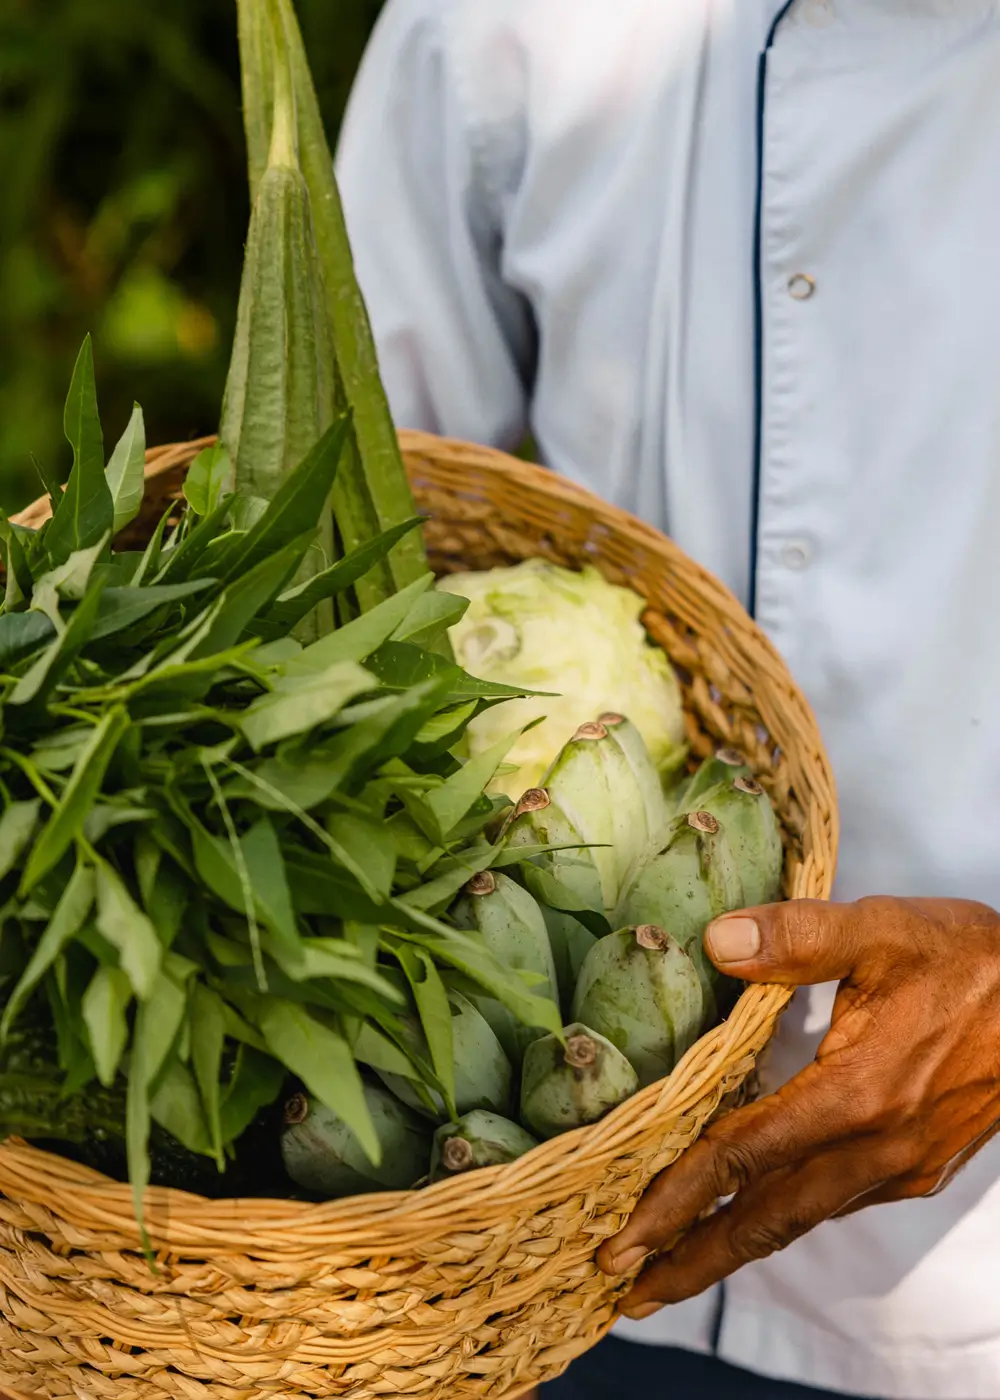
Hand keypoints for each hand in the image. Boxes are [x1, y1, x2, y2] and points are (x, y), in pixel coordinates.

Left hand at [596, 896, 999, 1317]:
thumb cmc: (973, 960)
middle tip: (625, 1289)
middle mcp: (877, 1148)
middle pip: (766, 1220)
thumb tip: (716, 939)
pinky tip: (760, 1211)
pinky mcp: (921, 1166)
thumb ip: (800, 936)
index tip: (623, 1238)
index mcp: (857, 1095)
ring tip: (676, 1267)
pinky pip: (838, 1202)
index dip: (678, 1198)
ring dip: (734, 1246)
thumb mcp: (884, 929)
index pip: (745, 1157)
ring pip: (802, 1218)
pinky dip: (787, 1216)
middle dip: (692, 1259)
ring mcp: (903, 1165)